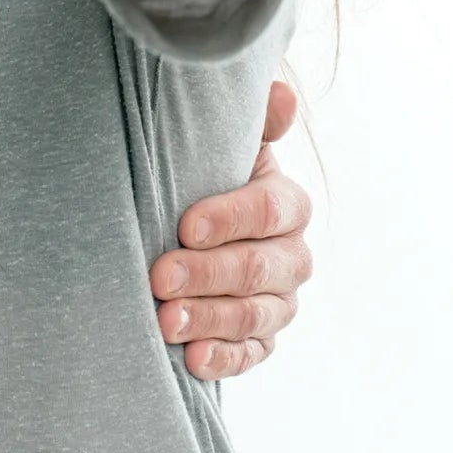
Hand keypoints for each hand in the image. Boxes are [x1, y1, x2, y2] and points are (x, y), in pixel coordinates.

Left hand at [151, 80, 313, 378]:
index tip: (184, 225)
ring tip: (164, 321)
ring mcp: (280, 300)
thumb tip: (280, 92)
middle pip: (260, 268)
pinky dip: (223, 359)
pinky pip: (252, 354)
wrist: (188, 223)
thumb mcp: (219, 144)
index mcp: (286, 203)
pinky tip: (192, 360)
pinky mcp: (263, 338)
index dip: (229, 218)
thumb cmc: (201, 174)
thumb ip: (250, 122)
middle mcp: (292, 255)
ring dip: (209, 319)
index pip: (269, 211)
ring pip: (255, 315)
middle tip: (159, 277)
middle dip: (208, 274)